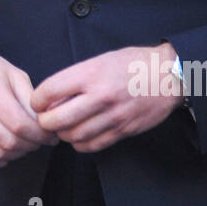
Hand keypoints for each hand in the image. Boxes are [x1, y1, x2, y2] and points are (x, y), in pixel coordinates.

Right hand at [0, 41, 56, 169]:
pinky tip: (6, 150)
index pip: (20, 124)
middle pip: (10, 142)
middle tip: (39, 139)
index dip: (40, 135)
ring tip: (24, 143)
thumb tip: (47, 123)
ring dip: (17, 154)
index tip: (50, 135)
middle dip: (32, 145)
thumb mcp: (14, 74)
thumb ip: (31, 99)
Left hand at [31, 42, 180, 152]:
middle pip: (57, 120)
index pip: (49, 91)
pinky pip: (93, 145)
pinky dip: (80, 144)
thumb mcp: (101, 60)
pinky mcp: (124, 131)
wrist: (170, 75)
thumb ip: (77, 77)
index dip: (36, 100)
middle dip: (45, 122)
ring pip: (73, 136)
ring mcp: (113, 116)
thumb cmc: (135, 64)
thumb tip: (53, 95)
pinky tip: (80, 135)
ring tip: (63, 127)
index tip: (37, 103)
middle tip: (45, 119)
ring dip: (63, 134)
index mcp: (91, 74)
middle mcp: (100, 96)